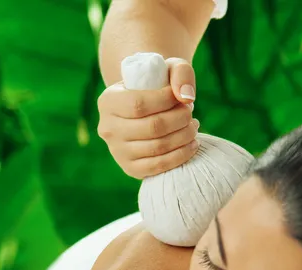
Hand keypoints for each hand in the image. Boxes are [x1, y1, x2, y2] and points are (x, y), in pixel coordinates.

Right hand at [97, 58, 199, 178]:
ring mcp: (117, 152)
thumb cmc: (155, 86)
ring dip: (184, 137)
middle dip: (179, 119)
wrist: (142, 111)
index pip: (139, 104)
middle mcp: (108, 128)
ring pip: (157, 147)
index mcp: (108, 101)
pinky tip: (192, 144)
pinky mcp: (130, 169)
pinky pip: (158, 166)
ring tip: (193, 126)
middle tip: (190, 113)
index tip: (182, 98)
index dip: (167, 101)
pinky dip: (181, 156)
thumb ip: (180, 73)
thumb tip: (187, 97)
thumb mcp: (166, 69)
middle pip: (151, 127)